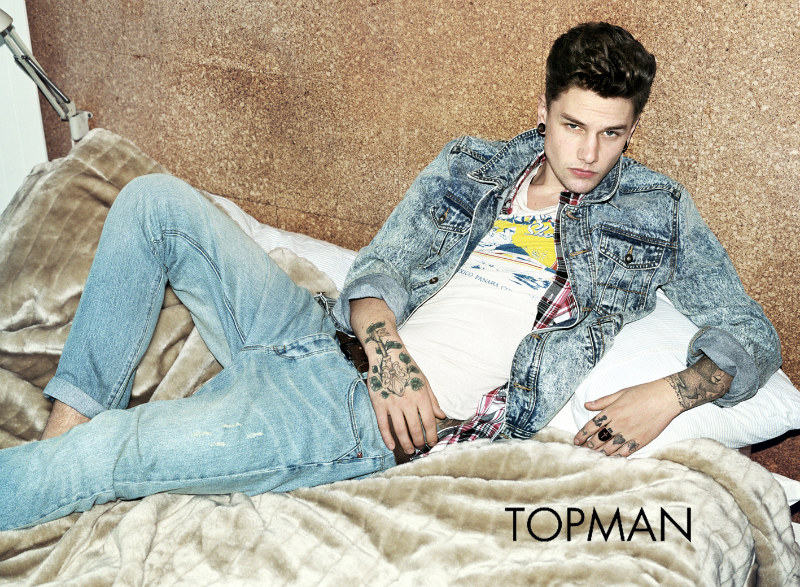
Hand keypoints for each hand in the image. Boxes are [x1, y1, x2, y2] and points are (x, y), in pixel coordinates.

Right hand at [362, 321, 444, 453]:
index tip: (432, 443)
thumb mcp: (424, 382)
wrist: (387, 356)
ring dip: (406, 443)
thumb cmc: (408, 369)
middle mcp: (408, 402)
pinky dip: (387, 438)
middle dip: (419, 442)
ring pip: (400, 430)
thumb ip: (433, 400)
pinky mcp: (379, 405)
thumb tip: (441, 415)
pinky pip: (383, 425)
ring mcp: (393, 404)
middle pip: (416, 429)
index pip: (430, 422)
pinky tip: (391, 446)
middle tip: (420, 448)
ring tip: (409, 451)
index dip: (432, 435)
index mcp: (421, 397)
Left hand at [574, 379, 681, 455]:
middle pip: (599, 439)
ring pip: (611, 447)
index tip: (576, 441)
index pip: (592, 426)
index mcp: (612, 411)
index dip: (582, 435)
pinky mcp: (642, 440)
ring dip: (601, 452)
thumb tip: (586, 405)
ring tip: (594, 455)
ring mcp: (630, 433)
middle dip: (589, 446)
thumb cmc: (643, 392)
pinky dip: (618, 456)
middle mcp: (619, 424)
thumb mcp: (620, 393)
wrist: (666, 397)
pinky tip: (612, 458)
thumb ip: (603, 401)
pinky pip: (626, 451)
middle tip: (583, 450)